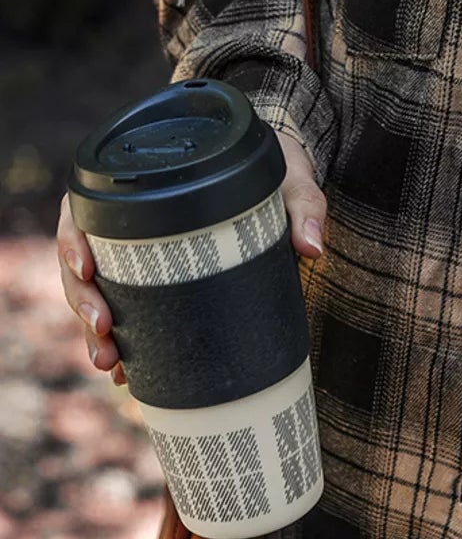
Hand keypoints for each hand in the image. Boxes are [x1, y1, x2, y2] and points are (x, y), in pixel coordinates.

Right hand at [56, 130, 327, 384]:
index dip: (74, 241)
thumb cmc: (277, 165)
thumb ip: (302, 203)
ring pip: (98, 290)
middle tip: (105, 334)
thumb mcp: (289, 175)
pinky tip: (126, 372)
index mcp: (144, 184)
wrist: (284, 175)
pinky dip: (125, 342)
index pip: (85, 209)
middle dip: (84, 301)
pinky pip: (129, 307)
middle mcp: (131, 218)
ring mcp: (142, 251)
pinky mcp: (160, 276)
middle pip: (84, 259)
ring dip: (95, 330)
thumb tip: (311, 247)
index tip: (86, 270)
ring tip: (110, 366)